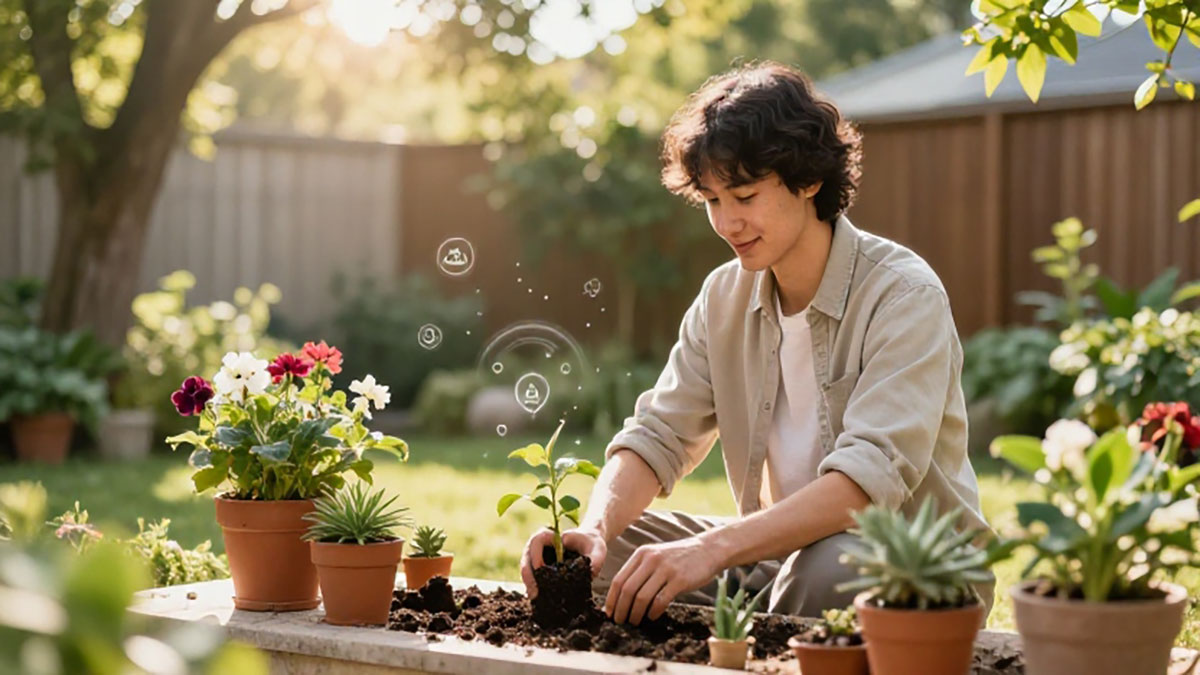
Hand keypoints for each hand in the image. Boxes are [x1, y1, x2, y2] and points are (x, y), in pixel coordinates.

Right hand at [520, 527, 606, 599]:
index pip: (536, 541)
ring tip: (534, 597)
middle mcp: (540, 546)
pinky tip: (536, 598)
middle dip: (528, 575)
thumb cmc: (591, 544)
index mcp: (551, 535)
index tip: (541, 568)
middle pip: (527, 557)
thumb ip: (595, 560)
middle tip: (534, 592)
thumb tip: (589, 575)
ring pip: (527, 568)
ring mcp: (538, 557)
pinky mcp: (540, 569)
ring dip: (528, 583)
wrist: (589, 547)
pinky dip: (533, 587)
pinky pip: (532, 577)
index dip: (535, 554)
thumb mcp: (597, 549)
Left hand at [604, 536, 722, 625]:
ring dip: (635, 614)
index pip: (619, 579)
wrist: (707, 549)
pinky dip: (653, 612)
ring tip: (635, 622)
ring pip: (642, 597)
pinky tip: (652, 617)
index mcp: (641, 554)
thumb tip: (621, 596)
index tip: (609, 613)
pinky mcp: (679, 580)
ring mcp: (665, 569)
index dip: (611, 599)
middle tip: (620, 622)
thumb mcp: (656, 556)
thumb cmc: (679, 558)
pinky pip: (660, 600)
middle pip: (627, 590)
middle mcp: (651, 559)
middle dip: (621, 609)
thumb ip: (640, 571)